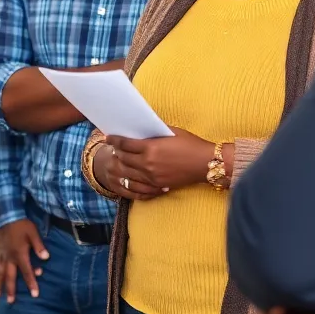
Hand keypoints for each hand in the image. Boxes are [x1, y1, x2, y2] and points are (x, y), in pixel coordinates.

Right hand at [0, 218, 47, 302]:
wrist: (7, 215)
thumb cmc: (22, 225)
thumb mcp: (33, 233)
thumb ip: (39, 246)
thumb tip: (46, 258)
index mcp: (19, 254)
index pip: (27, 271)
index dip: (31, 283)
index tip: (35, 294)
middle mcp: (10, 257)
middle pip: (10, 276)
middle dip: (11, 289)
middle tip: (11, 302)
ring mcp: (3, 255)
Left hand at [106, 127, 220, 190]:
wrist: (205, 163)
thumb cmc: (190, 144)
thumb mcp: (171, 132)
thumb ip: (154, 132)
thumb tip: (141, 129)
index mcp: (150, 147)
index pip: (125, 144)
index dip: (115, 140)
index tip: (109, 137)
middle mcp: (148, 163)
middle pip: (124, 158)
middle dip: (117, 152)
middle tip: (113, 148)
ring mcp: (152, 176)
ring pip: (128, 172)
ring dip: (122, 165)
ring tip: (119, 160)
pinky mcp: (158, 185)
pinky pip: (138, 183)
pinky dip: (131, 178)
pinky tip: (129, 174)